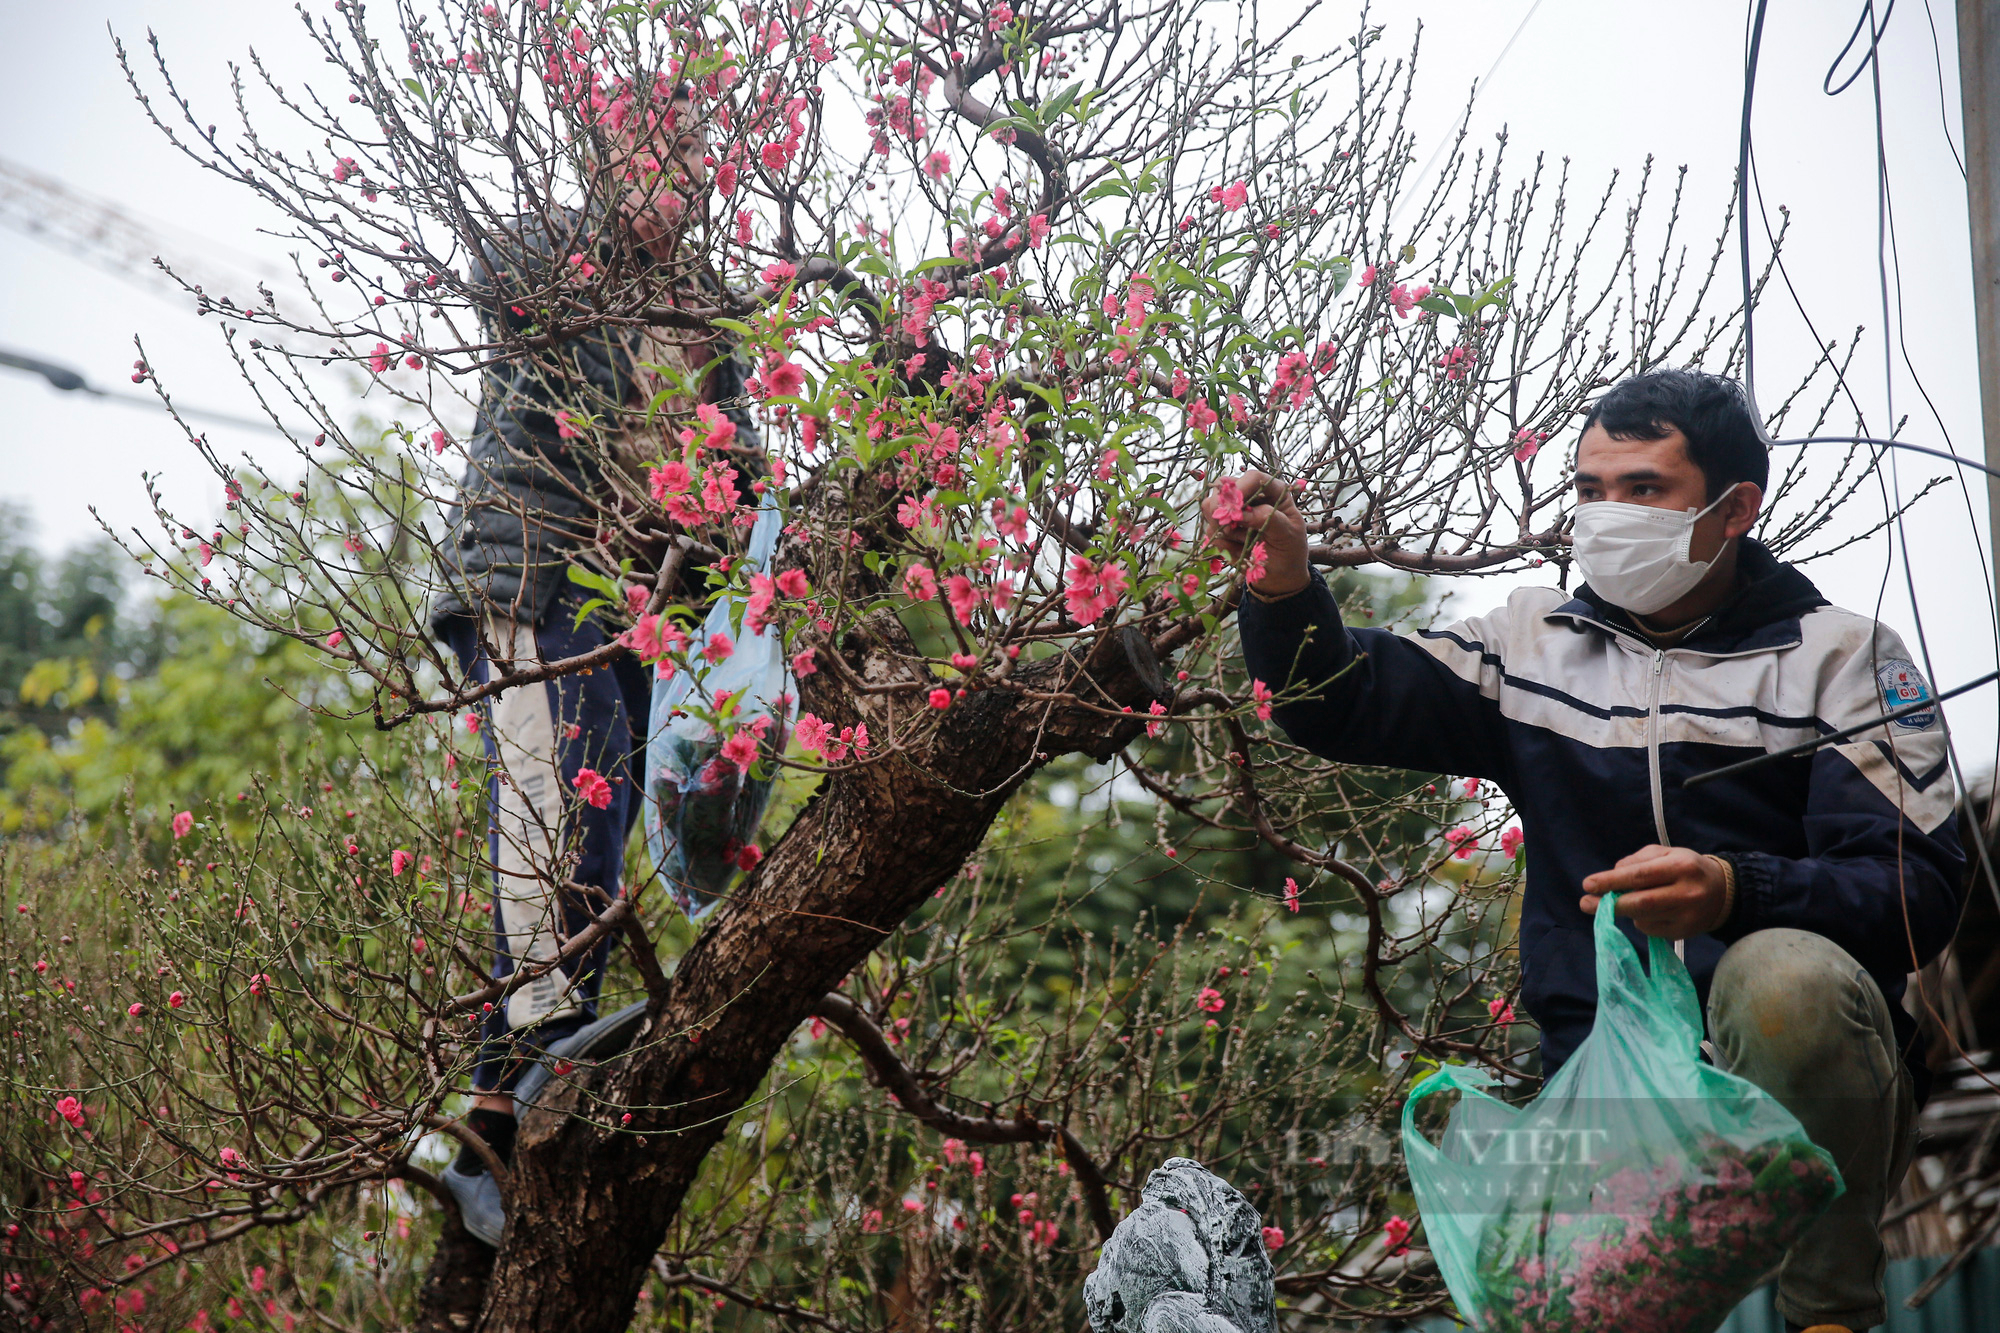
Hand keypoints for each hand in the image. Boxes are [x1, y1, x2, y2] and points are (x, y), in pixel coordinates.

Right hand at [1199, 470, 1310, 597]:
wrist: (1280, 573)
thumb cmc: (1290, 550)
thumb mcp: (1288, 535)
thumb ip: (1268, 519)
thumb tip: (1242, 513)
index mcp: (1273, 491)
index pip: (1253, 478)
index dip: (1241, 489)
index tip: (1235, 509)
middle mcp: (1251, 496)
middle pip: (1224, 488)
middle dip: (1222, 508)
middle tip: (1230, 529)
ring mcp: (1234, 510)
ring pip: (1210, 507)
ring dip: (1222, 528)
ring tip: (1242, 542)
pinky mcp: (1222, 526)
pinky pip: (1209, 529)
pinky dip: (1221, 543)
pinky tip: (1238, 550)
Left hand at [1579, 845, 1729, 939]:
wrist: (1723, 893)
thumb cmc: (1685, 868)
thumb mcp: (1665, 854)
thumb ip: (1638, 860)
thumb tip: (1613, 875)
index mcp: (1680, 866)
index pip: (1640, 875)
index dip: (1612, 881)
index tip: (1588, 884)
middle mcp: (1686, 893)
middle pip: (1641, 902)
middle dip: (1609, 903)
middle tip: (1585, 903)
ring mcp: (1686, 916)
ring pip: (1643, 918)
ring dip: (1625, 910)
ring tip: (1623, 902)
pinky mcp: (1683, 934)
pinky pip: (1650, 930)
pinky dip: (1640, 920)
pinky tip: (1647, 912)